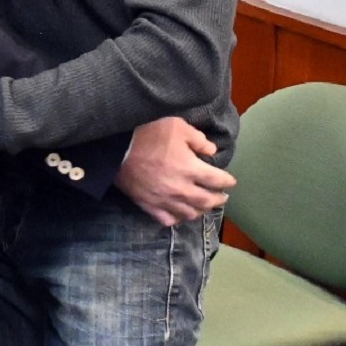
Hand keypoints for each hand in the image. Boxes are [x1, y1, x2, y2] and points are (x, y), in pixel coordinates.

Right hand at [116, 116, 235, 226]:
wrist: (115, 145)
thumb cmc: (148, 132)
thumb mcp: (178, 126)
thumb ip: (198, 140)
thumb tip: (211, 151)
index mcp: (191, 168)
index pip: (218, 180)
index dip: (227, 181)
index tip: (230, 181)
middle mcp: (181, 188)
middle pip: (207, 201)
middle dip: (218, 199)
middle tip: (222, 197)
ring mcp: (164, 199)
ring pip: (189, 214)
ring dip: (200, 211)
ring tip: (203, 206)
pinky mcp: (148, 205)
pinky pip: (167, 219)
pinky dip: (177, 218)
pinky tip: (179, 213)